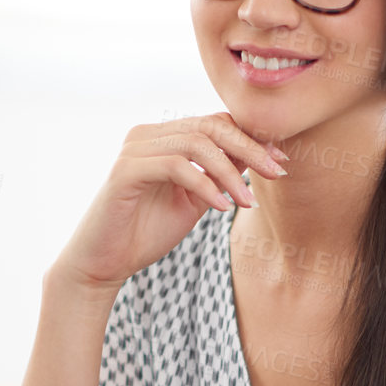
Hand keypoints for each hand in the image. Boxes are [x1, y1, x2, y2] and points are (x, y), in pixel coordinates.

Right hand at [52, 113, 288, 292]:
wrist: (104, 262)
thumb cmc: (146, 231)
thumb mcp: (194, 199)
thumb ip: (219, 175)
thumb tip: (259, 154)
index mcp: (163, 137)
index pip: (214, 123)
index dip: (251, 139)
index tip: (280, 162)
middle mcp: (147, 134)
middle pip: (209, 126)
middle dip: (249, 148)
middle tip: (276, 173)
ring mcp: (134, 149)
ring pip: (196, 143)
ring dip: (230, 173)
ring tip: (247, 202)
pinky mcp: (125, 171)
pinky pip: (176, 166)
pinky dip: (205, 186)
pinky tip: (222, 208)